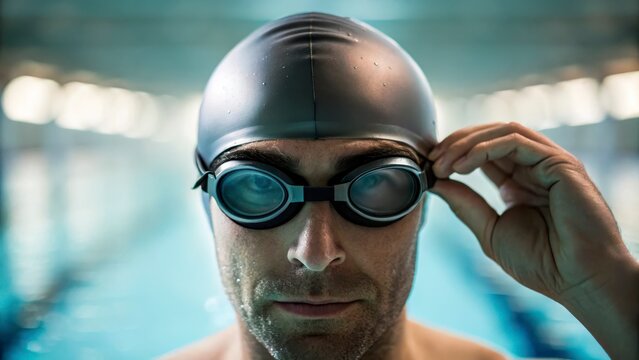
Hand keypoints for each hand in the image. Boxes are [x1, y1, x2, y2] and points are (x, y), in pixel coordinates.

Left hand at [427, 121, 637, 358]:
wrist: (577, 279)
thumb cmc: (542, 262)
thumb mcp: (490, 230)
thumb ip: (465, 205)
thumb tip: (435, 182)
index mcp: (519, 182)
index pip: (483, 153)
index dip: (454, 154)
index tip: (430, 166)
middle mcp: (534, 167)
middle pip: (490, 136)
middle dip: (456, 144)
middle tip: (432, 160)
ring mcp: (548, 162)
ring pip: (502, 131)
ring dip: (467, 143)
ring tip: (444, 163)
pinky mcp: (559, 162)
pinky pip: (516, 140)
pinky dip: (485, 148)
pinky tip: (464, 166)